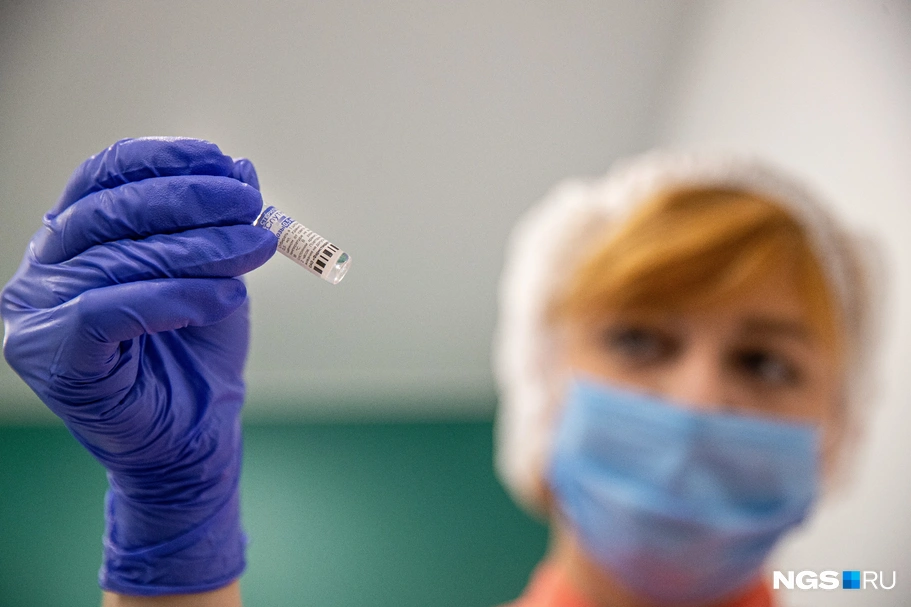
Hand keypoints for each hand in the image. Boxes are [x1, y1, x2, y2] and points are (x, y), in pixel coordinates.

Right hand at [1, 137, 276, 594]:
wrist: (193, 439)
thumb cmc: (198, 354)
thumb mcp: (216, 274)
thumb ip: (219, 224)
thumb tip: (240, 165)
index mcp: (73, 240)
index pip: (104, 177)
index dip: (163, 159)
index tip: (223, 160)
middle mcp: (43, 270)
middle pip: (109, 210)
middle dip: (189, 200)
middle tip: (250, 203)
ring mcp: (38, 315)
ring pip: (117, 258)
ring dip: (199, 247)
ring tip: (256, 246)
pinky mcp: (52, 357)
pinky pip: (109, 310)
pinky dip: (175, 297)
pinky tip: (225, 296)